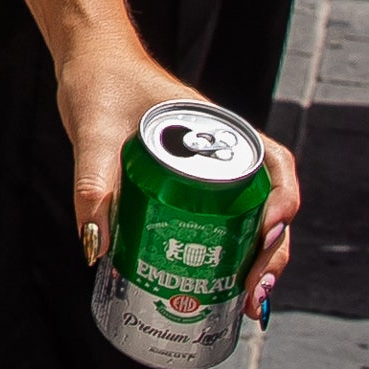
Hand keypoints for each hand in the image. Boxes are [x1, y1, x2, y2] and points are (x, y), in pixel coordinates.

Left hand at [57, 43, 300, 319]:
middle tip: (255, 293)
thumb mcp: (94, 132)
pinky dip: (226, 257)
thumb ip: (92, 183)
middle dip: (271, 253)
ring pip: (248, 220)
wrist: (86, 64)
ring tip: (246, 304)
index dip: (282, 201)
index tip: (270, 232)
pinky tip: (215, 291)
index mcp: (217, 128)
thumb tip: (95, 248)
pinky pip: (218, 223)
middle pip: (268, 205)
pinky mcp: (185, 189)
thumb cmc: (98, 84)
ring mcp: (207, 172)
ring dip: (255, 262)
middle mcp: (222, 152)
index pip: (274, 164)